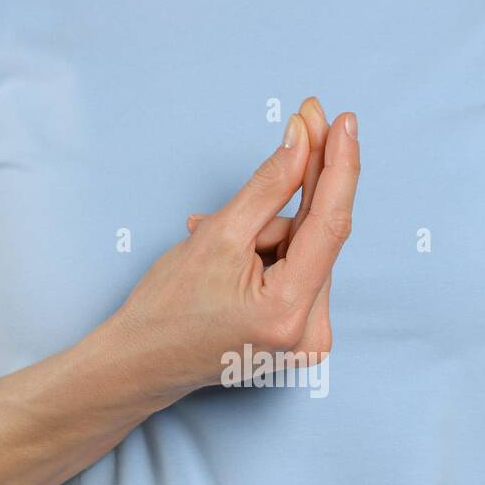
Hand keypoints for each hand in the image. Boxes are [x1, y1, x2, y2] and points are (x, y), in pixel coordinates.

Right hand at [111, 97, 358, 400]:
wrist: (140, 363)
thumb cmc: (166, 308)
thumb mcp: (216, 235)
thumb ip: (269, 185)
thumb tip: (305, 141)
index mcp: (288, 312)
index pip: (330, 225)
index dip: (340, 167)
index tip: (344, 121)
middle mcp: (310, 334)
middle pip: (318, 237)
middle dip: (296, 190)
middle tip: (301, 124)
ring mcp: (307, 341)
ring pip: (305, 252)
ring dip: (267, 230)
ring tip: (211, 237)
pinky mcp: (299, 336)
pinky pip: (297, 272)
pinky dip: (268, 251)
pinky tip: (229, 256)